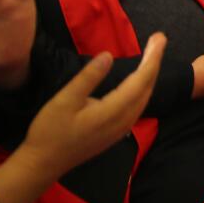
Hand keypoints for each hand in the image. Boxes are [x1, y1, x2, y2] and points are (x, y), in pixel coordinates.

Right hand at [14, 34, 165, 183]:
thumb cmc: (50, 131)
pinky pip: (138, 106)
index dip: (153, 58)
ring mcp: (122, 129)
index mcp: (113, 111)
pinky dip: (143, 88)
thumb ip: (88, 78)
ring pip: (144, 97)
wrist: (43, 164)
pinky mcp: (117, 133)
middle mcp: (124, 120)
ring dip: (150, 75)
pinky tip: (140, 80)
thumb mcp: (64, 100)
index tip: (160, 38)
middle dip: (155, 61)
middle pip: (147, 87)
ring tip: (152, 54)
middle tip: (158, 39)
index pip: (141, 80)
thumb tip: (108, 55)